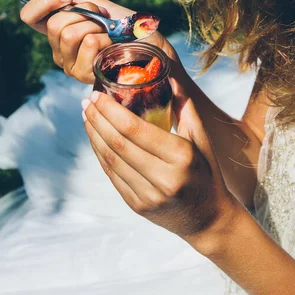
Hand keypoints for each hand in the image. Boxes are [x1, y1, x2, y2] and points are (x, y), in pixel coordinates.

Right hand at [20, 0, 134, 82]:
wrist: (150, 46)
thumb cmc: (126, 27)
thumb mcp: (97, 6)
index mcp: (58, 32)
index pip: (29, 17)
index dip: (42, 3)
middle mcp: (59, 50)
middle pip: (54, 24)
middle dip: (83, 13)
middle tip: (101, 19)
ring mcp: (69, 65)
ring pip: (69, 34)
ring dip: (95, 26)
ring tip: (109, 33)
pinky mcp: (84, 74)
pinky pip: (88, 43)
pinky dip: (106, 37)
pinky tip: (113, 46)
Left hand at [81, 78, 239, 246]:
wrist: (208, 219)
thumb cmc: (207, 173)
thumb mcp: (202, 139)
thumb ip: (185, 107)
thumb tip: (168, 75)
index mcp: (182, 156)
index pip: (135, 129)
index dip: (111, 110)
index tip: (97, 94)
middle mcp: (164, 177)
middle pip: (118, 143)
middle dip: (97, 119)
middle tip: (86, 102)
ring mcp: (148, 195)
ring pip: (111, 160)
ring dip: (94, 135)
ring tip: (86, 116)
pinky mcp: (137, 206)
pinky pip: (112, 176)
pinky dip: (100, 154)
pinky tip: (95, 138)